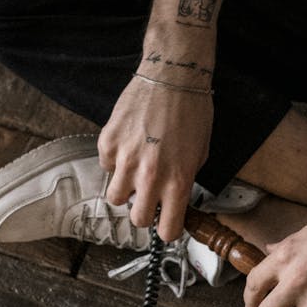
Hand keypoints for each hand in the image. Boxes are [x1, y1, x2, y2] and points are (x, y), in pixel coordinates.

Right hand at [98, 74, 212, 240]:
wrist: (172, 76)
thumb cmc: (192, 111)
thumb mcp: (200, 153)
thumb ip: (183, 180)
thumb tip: (172, 198)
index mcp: (178, 182)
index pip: (167, 230)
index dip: (167, 229)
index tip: (166, 222)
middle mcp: (150, 176)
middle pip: (137, 220)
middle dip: (144, 212)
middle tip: (148, 197)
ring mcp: (126, 160)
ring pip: (115, 197)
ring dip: (125, 189)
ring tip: (135, 171)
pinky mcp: (108, 143)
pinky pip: (106, 166)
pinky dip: (114, 161)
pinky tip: (128, 144)